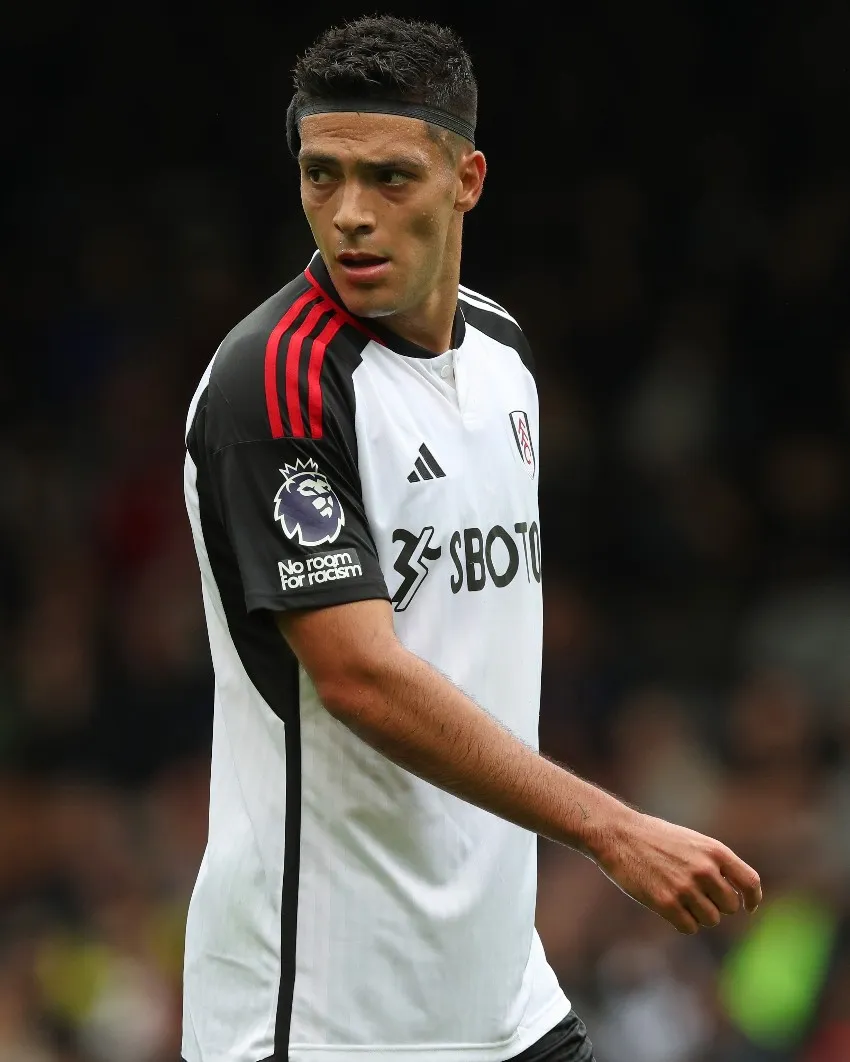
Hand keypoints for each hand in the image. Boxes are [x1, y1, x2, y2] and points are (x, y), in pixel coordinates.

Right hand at [593, 810, 762, 933]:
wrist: (617, 834)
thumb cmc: (654, 837)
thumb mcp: (691, 841)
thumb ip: (715, 864)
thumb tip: (737, 895)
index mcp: (714, 851)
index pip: (750, 882)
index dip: (752, 899)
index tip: (748, 907)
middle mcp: (704, 870)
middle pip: (729, 907)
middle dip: (716, 905)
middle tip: (696, 895)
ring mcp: (686, 887)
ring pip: (711, 920)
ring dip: (698, 914)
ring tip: (678, 896)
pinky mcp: (666, 903)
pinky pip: (689, 927)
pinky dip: (682, 921)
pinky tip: (667, 905)